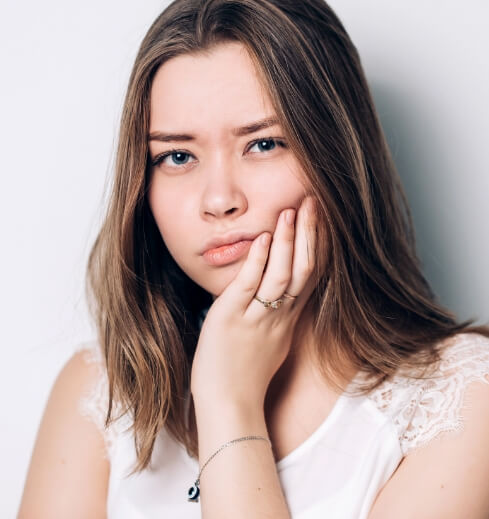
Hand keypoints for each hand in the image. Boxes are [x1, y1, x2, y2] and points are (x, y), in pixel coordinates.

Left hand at [190, 195, 317, 410]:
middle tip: (313, 202)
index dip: (318, 246)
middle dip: (310, 234)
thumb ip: (277, 316)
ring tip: (291, 211)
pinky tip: (263, 238)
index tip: (321, 219)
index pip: (311, 276)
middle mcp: (280, 316)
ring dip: (288, 241)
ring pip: (282, 275)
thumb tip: (278, 296)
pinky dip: (259, 261)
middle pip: (303, 270)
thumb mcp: (272, 343)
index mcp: (289, 320)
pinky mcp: (231, 319)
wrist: (229, 406)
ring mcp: (257, 318)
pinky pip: (249, 286)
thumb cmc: (245, 376)